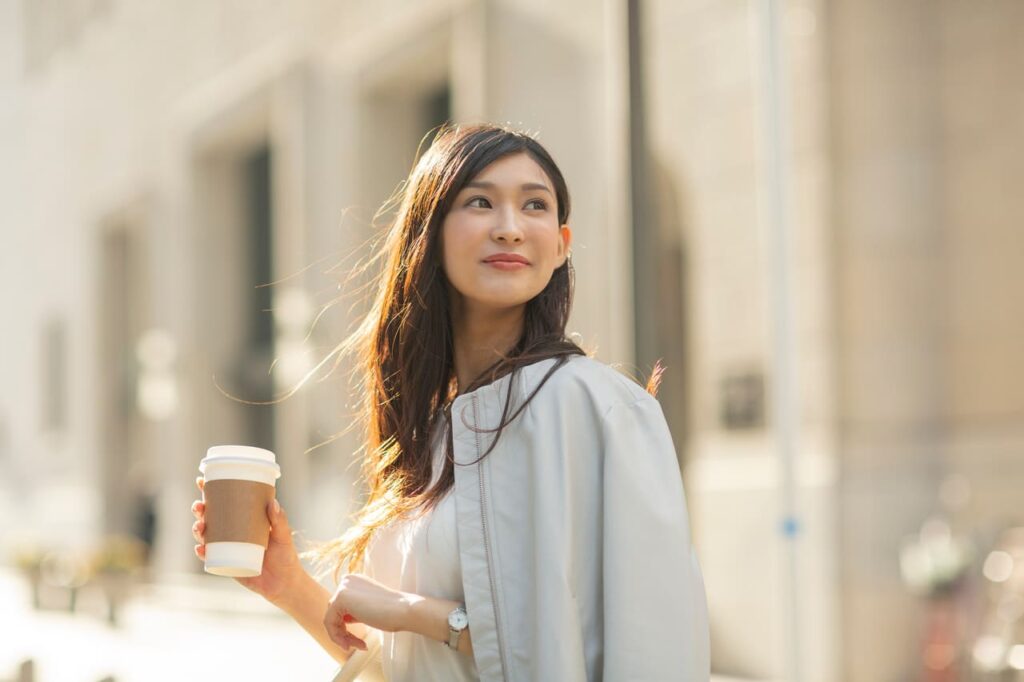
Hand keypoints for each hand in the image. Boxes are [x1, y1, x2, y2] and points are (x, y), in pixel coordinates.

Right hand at [191, 476, 305, 604]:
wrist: (284, 584)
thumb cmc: (285, 556)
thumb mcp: (283, 536)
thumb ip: (279, 521)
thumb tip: (273, 502)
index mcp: (245, 520)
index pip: (225, 502)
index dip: (210, 491)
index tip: (200, 480)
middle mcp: (233, 532)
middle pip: (211, 516)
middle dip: (200, 509)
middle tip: (199, 506)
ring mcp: (228, 548)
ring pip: (206, 535)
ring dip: (198, 528)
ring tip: (200, 526)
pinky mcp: (226, 564)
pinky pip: (210, 557)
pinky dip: (202, 552)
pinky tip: (200, 548)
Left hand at [324, 573, 411, 651]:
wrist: (404, 610)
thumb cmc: (393, 612)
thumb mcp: (368, 609)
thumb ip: (354, 610)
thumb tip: (341, 621)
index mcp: (355, 581)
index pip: (340, 607)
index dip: (346, 627)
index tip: (360, 641)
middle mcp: (347, 580)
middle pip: (334, 612)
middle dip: (344, 632)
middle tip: (358, 645)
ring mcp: (343, 587)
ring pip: (330, 618)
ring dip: (342, 636)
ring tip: (356, 646)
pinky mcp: (340, 597)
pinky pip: (329, 622)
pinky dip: (337, 636)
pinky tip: (351, 644)